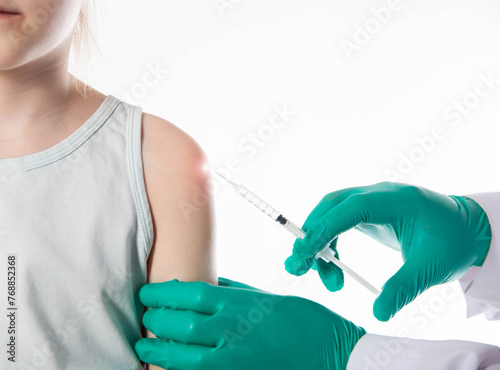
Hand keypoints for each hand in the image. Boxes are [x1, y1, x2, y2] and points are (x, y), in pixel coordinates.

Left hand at [134, 277, 365, 369]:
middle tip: (145, 318)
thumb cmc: (304, 322)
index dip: (163, 293)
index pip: (189, 293)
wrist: (333, 355)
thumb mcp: (269, 297)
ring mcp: (233, 358)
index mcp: (239, 303)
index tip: (148, 293)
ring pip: (182, 355)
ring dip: (158, 351)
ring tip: (144, 347)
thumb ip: (237, 292)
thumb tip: (212, 285)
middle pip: (180, 322)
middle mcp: (232, 328)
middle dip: (156, 320)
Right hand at [285, 182, 491, 320]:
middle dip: (310, 235)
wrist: (466, 228)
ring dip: (319, 244)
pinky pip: (339, 224)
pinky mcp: (369, 213)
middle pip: (332, 207)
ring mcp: (371, 202)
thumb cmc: (452, 241)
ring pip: (331, 215)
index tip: (305, 253)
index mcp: (395, 200)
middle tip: (297, 266)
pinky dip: (330, 244)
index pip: (351, 208)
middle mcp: (378, 195)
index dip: (324, 228)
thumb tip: (379, 312)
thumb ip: (404, 287)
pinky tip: (333, 267)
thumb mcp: (432, 267)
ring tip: (323, 279)